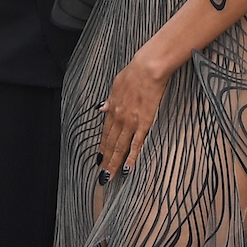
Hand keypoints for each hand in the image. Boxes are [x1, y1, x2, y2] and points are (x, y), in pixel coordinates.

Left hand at [96, 49, 172, 183]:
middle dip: (105, 160)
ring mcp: (131, 122)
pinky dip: (131, 158)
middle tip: (101, 175)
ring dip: (114, 163)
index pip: (105, 133)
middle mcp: (119, 118)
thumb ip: (110, 100)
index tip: (99, 158)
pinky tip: (127, 169)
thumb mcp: (115, 85)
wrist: (147, 69)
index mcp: (112, 108)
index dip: (102, 147)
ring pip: (120, 147)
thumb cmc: (133, 73)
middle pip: (110, 144)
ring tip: (109, 176)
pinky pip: (136, 144)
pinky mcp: (144, 123)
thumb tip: (101, 108)